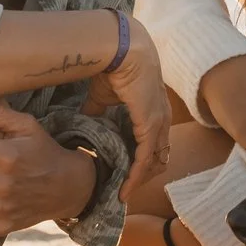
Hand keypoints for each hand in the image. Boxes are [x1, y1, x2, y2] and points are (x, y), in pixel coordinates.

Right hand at [100, 14, 172, 199]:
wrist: (122, 51)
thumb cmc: (114, 68)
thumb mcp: (104, 97)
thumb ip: (97, 113)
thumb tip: (84, 124)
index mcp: (154, 112)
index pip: (153, 145)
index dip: (141, 162)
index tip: (125, 176)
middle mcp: (161, 120)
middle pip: (158, 158)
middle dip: (141, 177)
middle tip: (122, 191)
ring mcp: (159, 124)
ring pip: (153, 163)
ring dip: (137, 181)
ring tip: (121, 195)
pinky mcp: (151, 126)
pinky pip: (144, 159)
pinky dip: (134, 176)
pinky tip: (123, 190)